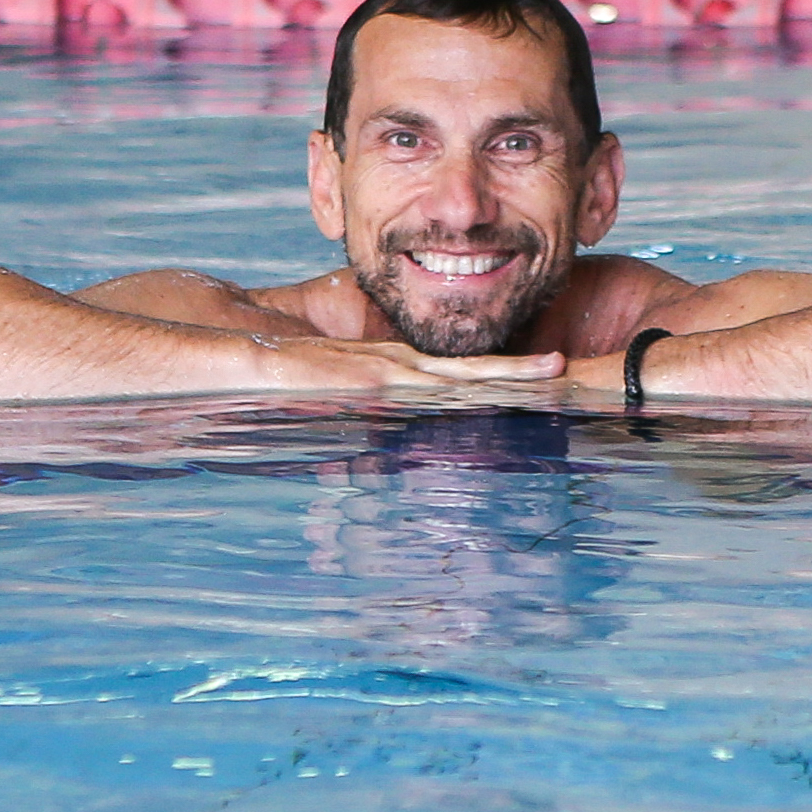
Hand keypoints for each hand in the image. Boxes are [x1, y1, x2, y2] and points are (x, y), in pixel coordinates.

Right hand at [243, 332, 569, 405]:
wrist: (247, 359)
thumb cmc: (285, 381)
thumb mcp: (339, 402)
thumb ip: (367, 420)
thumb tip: (386, 452)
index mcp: (397, 369)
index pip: (457, 375)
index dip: (498, 376)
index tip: (538, 380)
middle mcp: (400, 366)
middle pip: (470, 371)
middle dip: (518, 372)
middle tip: (564, 370)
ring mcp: (387, 370)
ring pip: (459, 374)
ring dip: (506, 376)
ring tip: (551, 372)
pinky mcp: (370, 378)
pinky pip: (422, 384)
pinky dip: (460, 388)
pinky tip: (490, 392)